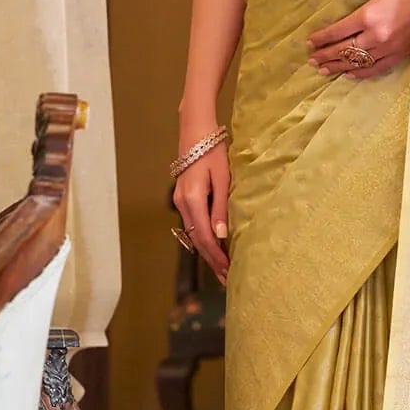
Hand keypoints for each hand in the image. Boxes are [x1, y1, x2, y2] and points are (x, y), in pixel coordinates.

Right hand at [173, 141, 229, 284]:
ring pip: (193, 234)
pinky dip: (203, 238)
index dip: (216, 257)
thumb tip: (222, 236)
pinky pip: (192, 224)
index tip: (229, 272)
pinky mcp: (182, 197)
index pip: (204, 237)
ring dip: (208, 251)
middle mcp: (182, 203)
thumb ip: (222, 207)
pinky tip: (214, 246)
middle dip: (212, 260)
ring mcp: (180, 201)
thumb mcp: (223, 178)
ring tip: (223, 268)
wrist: (196, 130)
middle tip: (228, 279)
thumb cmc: (213, 150)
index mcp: (192, 199)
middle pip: (196, 240)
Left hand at [307, 0, 409, 79]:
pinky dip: (361, 73)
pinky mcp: (400, 53)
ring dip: (339, 67)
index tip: (309, 42)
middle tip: (311, 60)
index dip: (321, 38)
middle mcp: (377, 36)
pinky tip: (351, 74)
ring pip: (358, 63)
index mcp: (370, 15)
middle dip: (326, 55)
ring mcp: (389, 48)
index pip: (338, 31)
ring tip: (324, 70)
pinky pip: (377, 68)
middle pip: (344, 50)